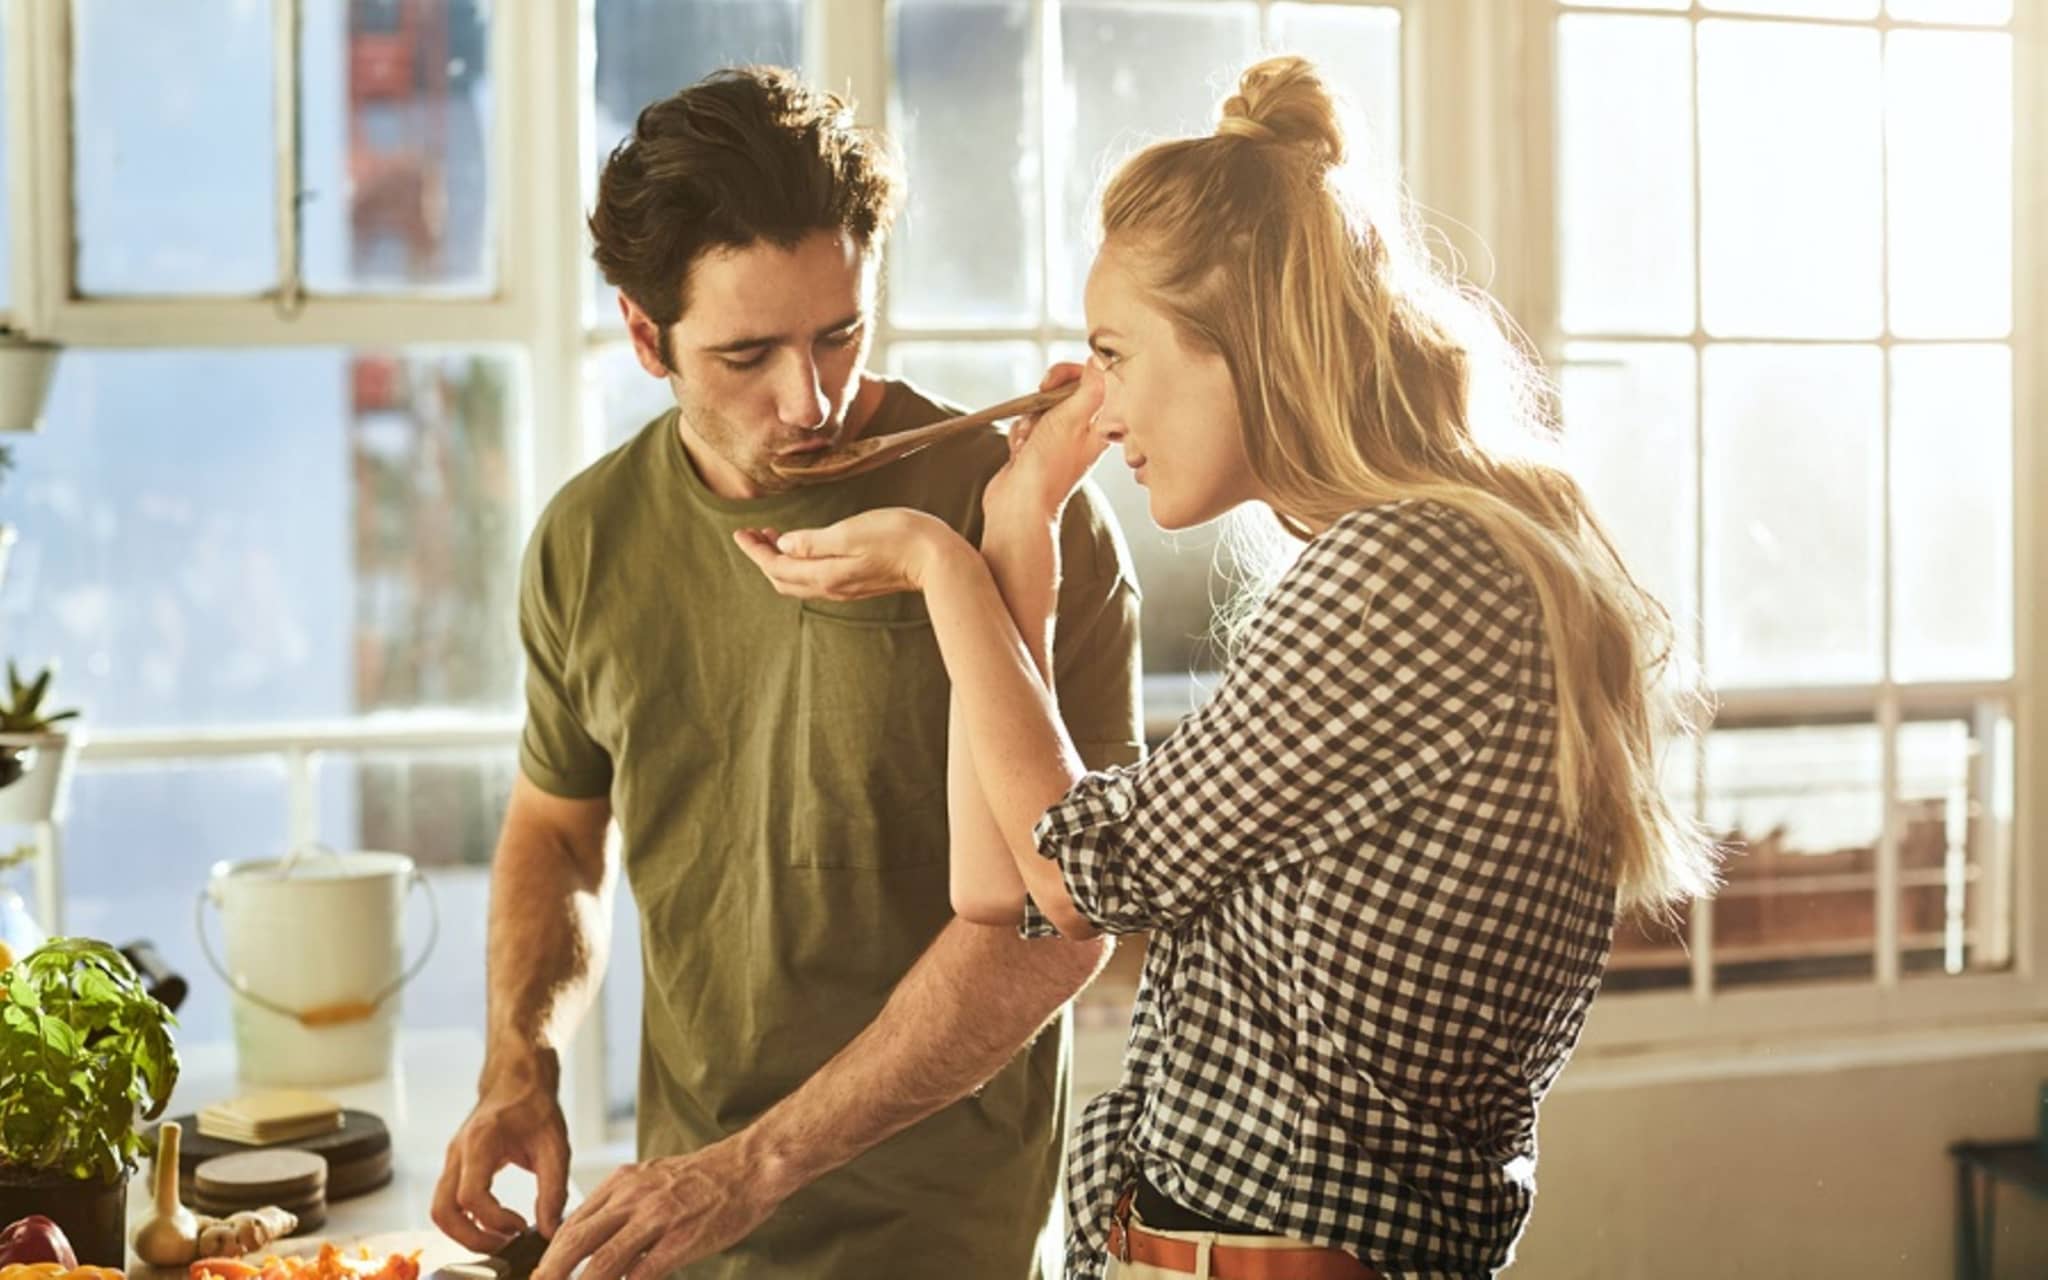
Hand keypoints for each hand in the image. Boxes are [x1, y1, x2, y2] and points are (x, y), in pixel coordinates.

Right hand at [431, 1059, 571, 1247]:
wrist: (518, 1078)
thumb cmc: (535, 1105)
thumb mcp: (555, 1146)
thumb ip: (553, 1190)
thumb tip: (550, 1230)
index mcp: (480, 1142)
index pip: (470, 1196)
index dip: (494, 1220)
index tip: (521, 1226)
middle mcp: (458, 1152)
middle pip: (443, 1210)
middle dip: (470, 1238)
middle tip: (504, 1245)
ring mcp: (453, 1159)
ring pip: (440, 1209)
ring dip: (465, 1233)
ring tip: (500, 1238)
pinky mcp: (456, 1166)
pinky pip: (449, 1201)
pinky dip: (466, 1220)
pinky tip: (495, 1222)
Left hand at [529, 1142, 785, 1279]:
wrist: (749, 1166)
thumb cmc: (705, 1176)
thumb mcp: (652, 1178)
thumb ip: (623, 1204)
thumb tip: (595, 1236)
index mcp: (622, 1183)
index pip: (572, 1222)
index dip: (549, 1254)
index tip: (540, 1274)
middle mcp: (633, 1198)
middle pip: (575, 1241)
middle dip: (549, 1273)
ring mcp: (656, 1219)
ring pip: (602, 1261)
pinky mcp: (680, 1240)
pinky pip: (641, 1272)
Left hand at [733, 508, 964, 602]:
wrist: (939, 560)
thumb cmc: (899, 537)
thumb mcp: (851, 532)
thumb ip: (813, 542)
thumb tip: (783, 546)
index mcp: (825, 574)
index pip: (776, 566)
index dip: (754, 550)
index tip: (740, 532)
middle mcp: (832, 586)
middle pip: (783, 579)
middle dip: (763, 557)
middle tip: (753, 533)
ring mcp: (846, 588)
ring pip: (799, 581)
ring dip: (781, 561)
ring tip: (773, 537)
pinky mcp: (859, 583)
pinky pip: (816, 579)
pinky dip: (800, 565)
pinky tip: (805, 549)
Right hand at [984, 360, 1108, 524]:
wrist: (1020, 505)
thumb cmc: (1049, 467)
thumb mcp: (1072, 419)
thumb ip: (1090, 388)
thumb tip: (1100, 360)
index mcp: (1100, 426)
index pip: (1094, 382)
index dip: (1073, 373)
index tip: (1055, 379)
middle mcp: (1082, 433)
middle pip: (1064, 393)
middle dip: (1044, 398)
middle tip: (1039, 401)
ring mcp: (1058, 442)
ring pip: (1040, 409)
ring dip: (1029, 420)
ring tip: (1029, 441)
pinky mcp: (1037, 450)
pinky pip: (1026, 426)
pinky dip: (1019, 435)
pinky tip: (1020, 452)